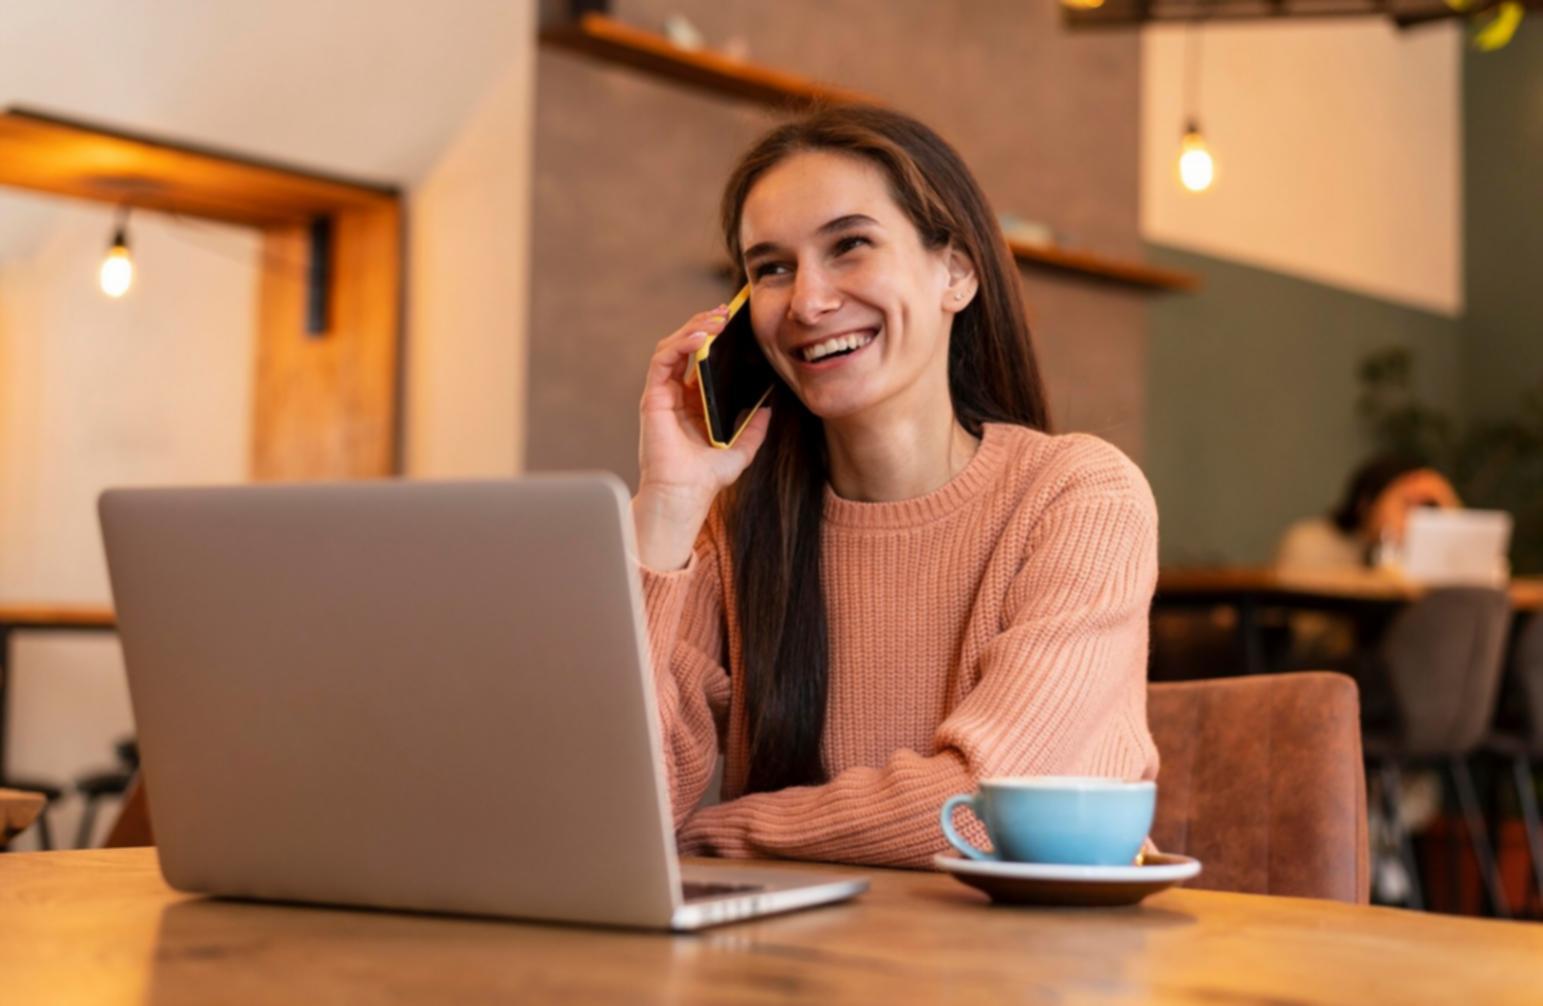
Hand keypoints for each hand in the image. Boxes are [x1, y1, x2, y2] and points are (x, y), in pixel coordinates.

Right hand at [633, 305, 771, 569]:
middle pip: (687, 346)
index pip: (701, 359)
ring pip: (673, 346)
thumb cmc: (706, 478)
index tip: (734, 322)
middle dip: (705, 324)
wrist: (685, 496)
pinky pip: (663, 359)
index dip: (714, 337)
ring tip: (716, 320)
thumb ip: (755, 427)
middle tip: (726, 312)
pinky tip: (699, 336)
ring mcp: (663, 394)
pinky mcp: (653, 397)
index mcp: (694, 402)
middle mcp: (676, 394)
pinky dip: (681, 343)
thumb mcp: (742, 449)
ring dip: (694, 328)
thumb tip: (771, 405)